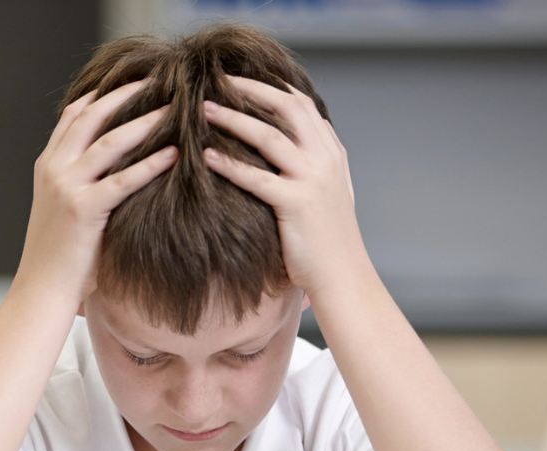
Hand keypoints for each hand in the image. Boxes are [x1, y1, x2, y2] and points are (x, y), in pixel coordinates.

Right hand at [17, 82, 177, 306]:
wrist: (42, 290)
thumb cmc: (60, 256)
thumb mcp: (62, 208)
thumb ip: (81, 181)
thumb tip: (115, 166)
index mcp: (48, 165)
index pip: (74, 114)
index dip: (104, 93)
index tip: (134, 80)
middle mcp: (53, 169)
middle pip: (92, 115)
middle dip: (127, 94)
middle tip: (159, 81)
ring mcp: (66, 187)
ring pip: (110, 141)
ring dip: (145, 121)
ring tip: (174, 108)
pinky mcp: (83, 209)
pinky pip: (123, 179)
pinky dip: (151, 163)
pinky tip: (174, 154)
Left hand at [202, 77, 366, 299]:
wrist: (343, 275)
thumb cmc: (328, 240)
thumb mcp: (328, 193)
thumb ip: (313, 166)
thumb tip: (287, 148)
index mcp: (332, 153)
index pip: (302, 104)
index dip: (272, 87)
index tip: (242, 78)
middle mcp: (325, 159)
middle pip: (287, 107)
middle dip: (251, 89)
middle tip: (218, 81)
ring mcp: (313, 180)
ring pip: (269, 136)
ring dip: (233, 119)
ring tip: (204, 110)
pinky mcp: (296, 204)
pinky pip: (256, 178)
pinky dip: (229, 164)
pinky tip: (205, 156)